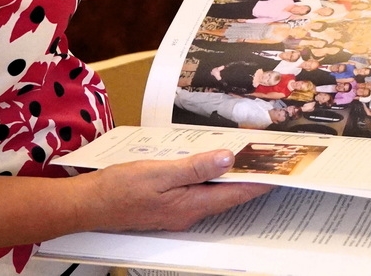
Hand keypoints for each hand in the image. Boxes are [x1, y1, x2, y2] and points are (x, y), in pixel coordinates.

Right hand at [84, 150, 269, 232]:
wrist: (89, 204)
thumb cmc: (120, 188)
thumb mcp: (159, 172)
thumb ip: (195, 167)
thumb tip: (227, 159)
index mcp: (191, 205)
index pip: (235, 193)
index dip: (259, 182)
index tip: (281, 171)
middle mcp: (189, 212)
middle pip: (229, 196)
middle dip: (251, 180)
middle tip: (271, 162)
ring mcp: (178, 211)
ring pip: (215, 194)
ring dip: (232, 179)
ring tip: (250, 161)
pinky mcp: (168, 206)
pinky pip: (199, 193)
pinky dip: (212, 179)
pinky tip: (213, 167)